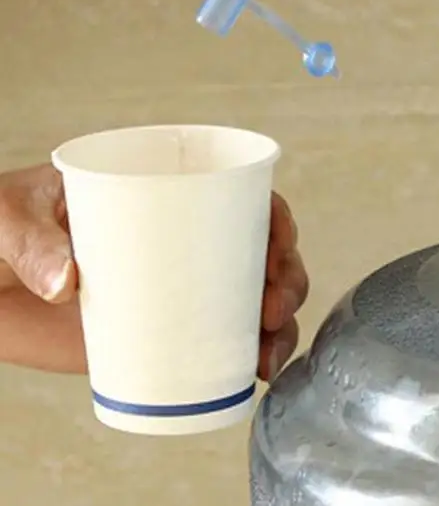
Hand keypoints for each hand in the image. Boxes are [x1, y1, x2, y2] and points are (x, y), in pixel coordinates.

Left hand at [0, 163, 307, 380]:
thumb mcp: (12, 215)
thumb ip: (35, 242)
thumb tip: (65, 283)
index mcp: (165, 193)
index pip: (241, 197)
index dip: (274, 219)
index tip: (278, 246)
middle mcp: (185, 241)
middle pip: (262, 252)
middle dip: (286, 278)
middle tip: (273, 306)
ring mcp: (177, 290)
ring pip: (254, 299)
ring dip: (280, 323)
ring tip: (270, 349)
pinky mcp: (159, 334)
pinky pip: (220, 344)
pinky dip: (251, 356)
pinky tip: (259, 371)